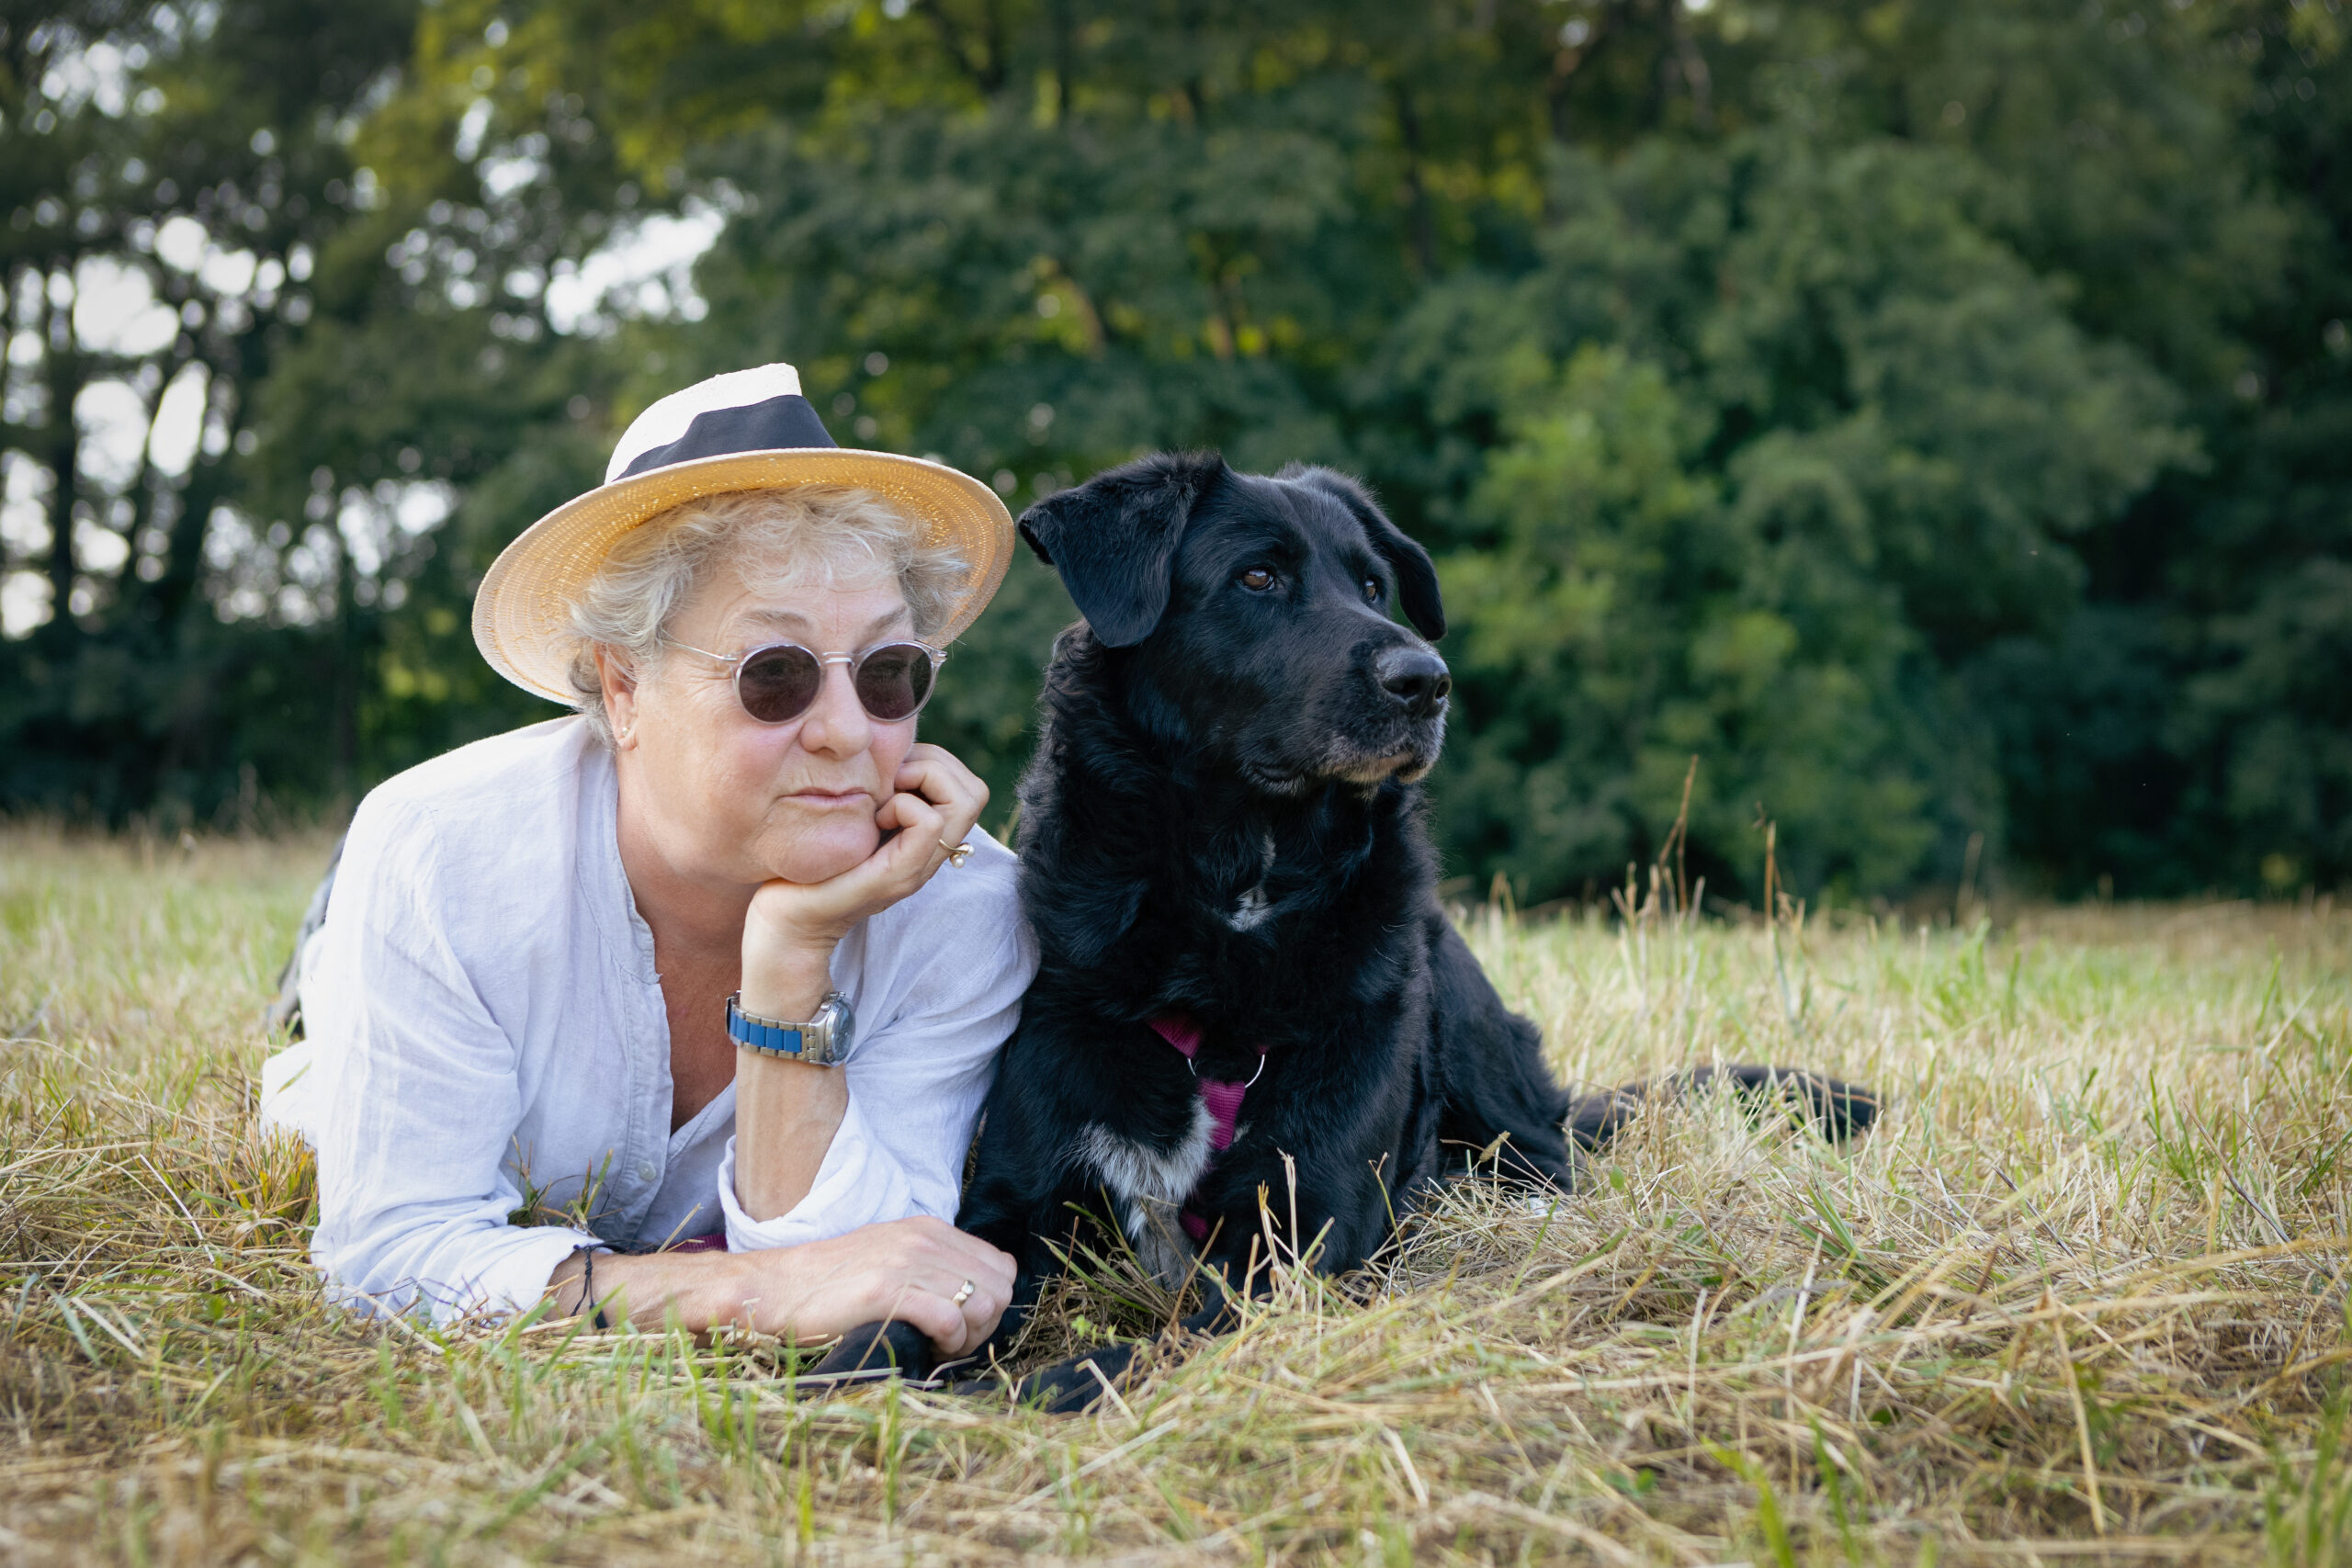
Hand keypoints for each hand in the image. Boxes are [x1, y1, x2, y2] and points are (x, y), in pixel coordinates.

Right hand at [708, 1216, 1015, 1355]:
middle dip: (987, 1324)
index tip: (965, 1325)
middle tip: (954, 1343)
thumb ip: (934, 1268)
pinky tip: (927, 1348)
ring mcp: (907, 1262)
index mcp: (930, 1230)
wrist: (778, 1288)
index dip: (992, 1301)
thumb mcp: (893, 1259)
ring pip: (983, 1304)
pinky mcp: (888, 1290)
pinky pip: (952, 1320)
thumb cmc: (835, 1286)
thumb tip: (979, 1297)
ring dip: (970, 1338)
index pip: (1001, 1265)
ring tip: (939, 1347)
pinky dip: (950, 1343)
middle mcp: (925, 1240)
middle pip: (1000, 1288)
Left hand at [741, 745, 987, 1010]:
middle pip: (974, 792)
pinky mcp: (897, 877)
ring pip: (964, 801)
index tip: (891, 775)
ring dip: (922, 782)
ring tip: (884, 799)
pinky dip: (903, 805)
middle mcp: (930, 855)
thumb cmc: (809, 863)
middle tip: (889, 782)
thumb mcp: (851, 816)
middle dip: (933, 765)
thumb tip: (888, 748)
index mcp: (923, 840)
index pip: (970, 787)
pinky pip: (930, 823)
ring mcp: (918, 867)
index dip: (936, 764)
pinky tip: (874, 818)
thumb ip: (877, 792)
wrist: (786, 919)